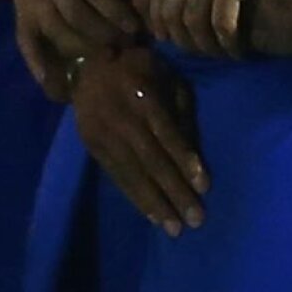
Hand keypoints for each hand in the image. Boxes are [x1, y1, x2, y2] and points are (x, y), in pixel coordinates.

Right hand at [13, 0, 165, 99]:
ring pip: (53, 29)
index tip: (136, 29)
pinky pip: (27, 42)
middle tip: (127, 49)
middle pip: (73, 11)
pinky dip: (41, 68)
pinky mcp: (20, 6)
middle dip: (101, 34)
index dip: (114, 10)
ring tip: (108, 61)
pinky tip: (60, 90)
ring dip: (80, 50)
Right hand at [72, 45, 207, 235]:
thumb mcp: (165, 74)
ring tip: (175, 228)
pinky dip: (135, 197)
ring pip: (133, 174)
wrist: (87, 64)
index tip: (205, 187)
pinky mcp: (92, 148)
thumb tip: (190, 148)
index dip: (186, 160)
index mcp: (143, 94)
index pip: (167, 134)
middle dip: (175, 191)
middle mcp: (121, 117)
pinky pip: (117, 177)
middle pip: (152, 160)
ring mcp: (103, 134)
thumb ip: (178, 108)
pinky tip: (151, 215)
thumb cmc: (138, 67)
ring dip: (155, 203)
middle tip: (196, 219)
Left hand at [147, 0, 291, 56]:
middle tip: (192, 51)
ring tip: (217, 54)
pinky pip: (222, 25)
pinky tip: (236, 51)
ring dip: (204, 45)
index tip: (166, 34)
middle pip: (171, 12)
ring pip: (194, 24)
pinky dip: (227, 44)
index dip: (159, 17)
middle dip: (178, 38)